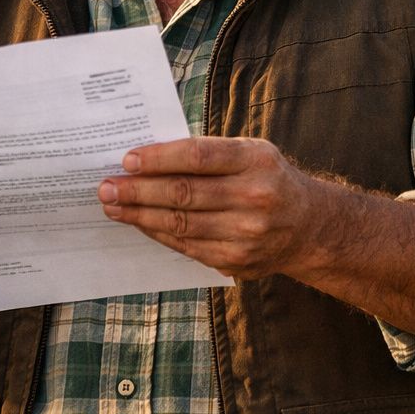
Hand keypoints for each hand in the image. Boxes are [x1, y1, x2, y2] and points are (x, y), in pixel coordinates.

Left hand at [98, 137, 318, 279]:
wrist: (308, 226)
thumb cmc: (268, 179)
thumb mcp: (252, 153)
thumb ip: (209, 154)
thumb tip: (148, 160)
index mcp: (256, 160)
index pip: (198, 156)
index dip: (159, 158)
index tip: (127, 160)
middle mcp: (254, 197)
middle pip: (184, 193)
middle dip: (138, 190)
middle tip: (106, 187)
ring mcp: (246, 233)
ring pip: (180, 224)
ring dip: (140, 215)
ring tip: (113, 206)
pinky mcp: (236, 260)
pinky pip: (186, 246)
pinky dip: (158, 233)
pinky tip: (139, 224)